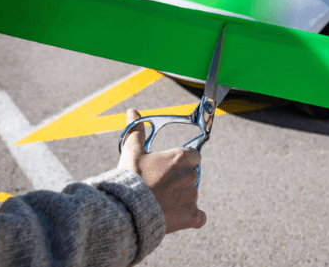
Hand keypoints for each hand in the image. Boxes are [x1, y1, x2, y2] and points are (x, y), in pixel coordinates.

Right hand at [118, 109, 206, 233]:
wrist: (129, 210)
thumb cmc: (131, 178)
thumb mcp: (132, 151)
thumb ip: (136, 131)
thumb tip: (132, 111)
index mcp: (180, 158)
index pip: (193, 156)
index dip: (182, 161)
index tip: (169, 167)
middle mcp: (190, 175)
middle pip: (191, 175)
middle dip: (179, 179)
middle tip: (160, 185)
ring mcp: (192, 196)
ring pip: (191, 195)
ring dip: (181, 197)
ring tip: (159, 201)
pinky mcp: (191, 215)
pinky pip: (199, 217)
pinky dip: (191, 217)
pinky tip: (179, 216)